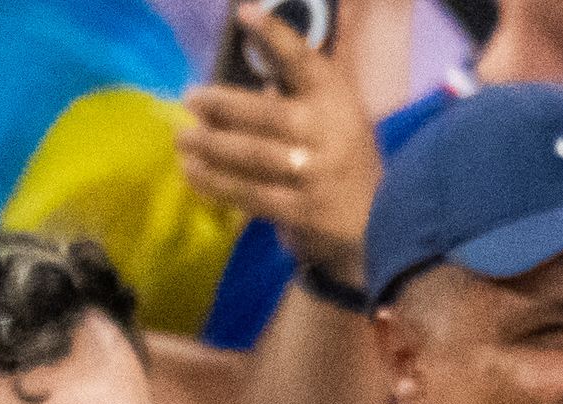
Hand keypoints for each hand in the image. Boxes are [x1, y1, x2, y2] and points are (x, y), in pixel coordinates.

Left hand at [179, 9, 381, 285]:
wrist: (378, 224)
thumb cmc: (340, 158)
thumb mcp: (331, 116)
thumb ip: (293, 92)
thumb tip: (233, 78)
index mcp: (338, 101)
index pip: (305, 62)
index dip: (275, 36)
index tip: (244, 15)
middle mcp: (332, 136)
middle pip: (268, 114)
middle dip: (222, 105)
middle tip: (191, 99)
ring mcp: (319, 176)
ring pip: (253, 156)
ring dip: (210, 146)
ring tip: (184, 139)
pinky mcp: (305, 213)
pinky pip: (250, 195)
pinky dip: (216, 183)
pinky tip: (193, 173)